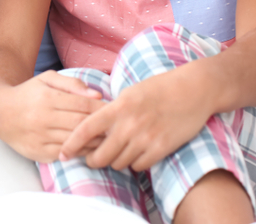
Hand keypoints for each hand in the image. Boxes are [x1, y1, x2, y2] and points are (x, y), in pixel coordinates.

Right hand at [0, 71, 103, 162]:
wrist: (0, 112)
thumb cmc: (29, 93)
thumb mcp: (47, 79)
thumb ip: (72, 84)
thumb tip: (97, 94)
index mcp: (48, 97)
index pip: (82, 104)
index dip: (100, 108)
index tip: (113, 110)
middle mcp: (43, 117)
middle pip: (81, 123)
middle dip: (101, 126)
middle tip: (116, 126)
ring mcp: (40, 136)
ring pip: (75, 141)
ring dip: (94, 141)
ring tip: (108, 138)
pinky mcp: (38, 152)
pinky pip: (66, 154)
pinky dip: (80, 152)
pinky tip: (89, 148)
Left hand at [60, 70, 211, 171]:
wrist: (193, 90)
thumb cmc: (158, 88)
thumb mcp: (129, 93)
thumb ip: (111, 110)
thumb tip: (91, 125)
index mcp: (118, 107)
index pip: (86, 129)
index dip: (72, 144)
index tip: (63, 154)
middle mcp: (129, 125)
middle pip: (101, 155)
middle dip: (94, 160)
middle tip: (93, 158)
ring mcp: (146, 138)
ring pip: (119, 163)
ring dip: (116, 161)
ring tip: (120, 151)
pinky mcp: (162, 149)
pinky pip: (138, 166)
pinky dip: (135, 163)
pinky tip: (138, 152)